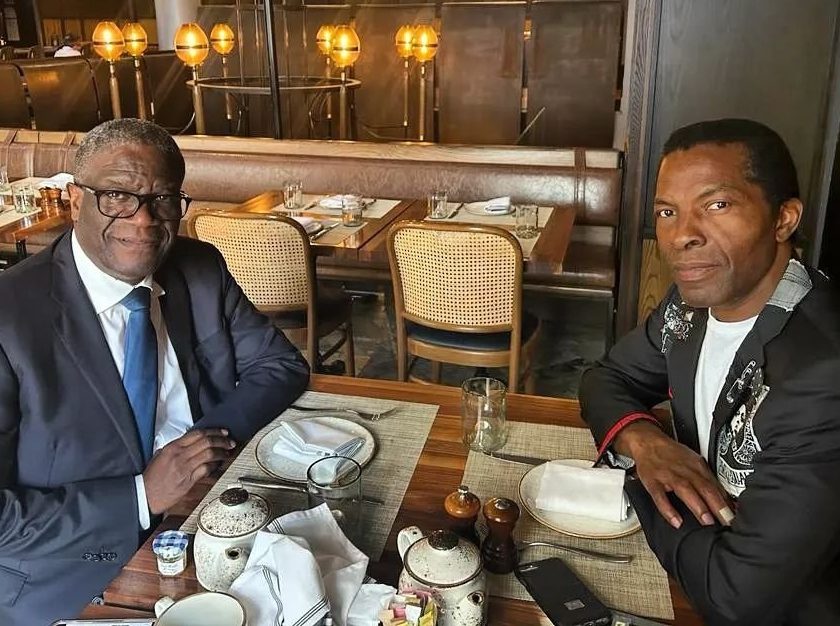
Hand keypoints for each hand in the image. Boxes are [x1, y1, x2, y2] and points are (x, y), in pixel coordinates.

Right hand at [143, 429, 235, 514]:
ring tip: (227, 452)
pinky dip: (215, 466)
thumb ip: (176, 448)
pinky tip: (218, 465)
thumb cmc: (152, 476)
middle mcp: (179, 455)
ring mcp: (184, 468)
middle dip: (222, 440)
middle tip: (230, 441)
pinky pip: (206, 469)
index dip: (213, 431)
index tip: (223, 432)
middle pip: (206, 442)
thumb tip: (190, 442)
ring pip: (209, 454)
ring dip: (221, 452)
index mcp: (172, 447)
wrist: (145, 494)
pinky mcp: (188, 480)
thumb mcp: (161, 455)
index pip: (198, 434)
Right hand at [615, 421, 733, 527]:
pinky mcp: (652, 481)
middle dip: (717, 505)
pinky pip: (660, 496)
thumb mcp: (693, 462)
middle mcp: (684, 470)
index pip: (715, 485)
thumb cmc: (671, 454)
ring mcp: (667, 476)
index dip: (726, 502)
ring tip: (707, 522)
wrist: (648, 442)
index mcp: (697, 466)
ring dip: (698, 506)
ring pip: (685, 490)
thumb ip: (708, 481)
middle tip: (727, 521)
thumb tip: (726, 501)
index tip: (735, 517)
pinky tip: (676, 521)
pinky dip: (667, 508)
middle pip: (704, 487)